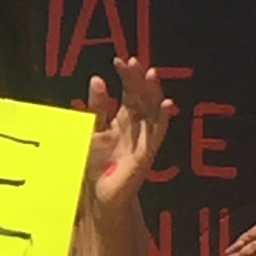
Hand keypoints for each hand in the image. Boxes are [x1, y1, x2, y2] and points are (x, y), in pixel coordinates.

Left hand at [83, 54, 175, 216]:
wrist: (98, 195)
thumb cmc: (96, 163)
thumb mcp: (91, 130)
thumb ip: (96, 107)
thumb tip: (97, 79)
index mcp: (123, 118)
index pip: (128, 91)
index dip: (126, 76)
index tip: (119, 60)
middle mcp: (136, 125)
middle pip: (141, 96)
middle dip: (138, 79)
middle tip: (133, 62)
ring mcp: (144, 138)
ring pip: (153, 110)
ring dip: (154, 92)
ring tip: (151, 74)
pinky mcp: (147, 153)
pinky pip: (157, 133)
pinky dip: (162, 119)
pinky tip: (165, 105)